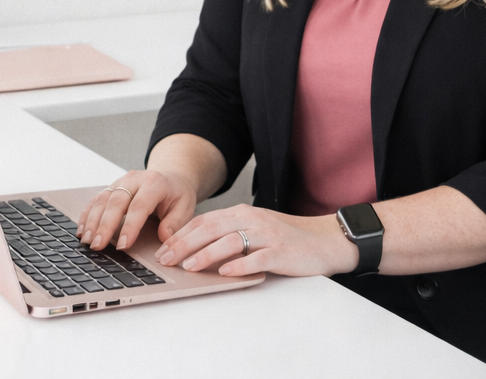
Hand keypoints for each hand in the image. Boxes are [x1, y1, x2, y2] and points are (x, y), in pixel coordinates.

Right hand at [77, 170, 198, 251]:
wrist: (171, 177)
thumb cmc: (177, 194)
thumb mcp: (185, 207)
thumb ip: (175, 223)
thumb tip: (164, 239)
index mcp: (155, 183)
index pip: (139, 205)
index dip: (130, 226)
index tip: (123, 245)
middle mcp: (135, 179)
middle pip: (116, 201)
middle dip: (105, 225)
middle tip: (97, 245)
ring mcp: (121, 182)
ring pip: (102, 199)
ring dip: (92, 221)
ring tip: (87, 240)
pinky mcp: (112, 187)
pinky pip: (96, 199)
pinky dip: (87, 215)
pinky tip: (81, 229)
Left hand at [155, 204, 357, 277]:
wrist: (324, 240)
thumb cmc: (286, 239)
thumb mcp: (254, 230)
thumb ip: (228, 235)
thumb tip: (193, 250)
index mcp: (242, 214)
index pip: (204, 221)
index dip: (180, 234)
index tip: (161, 249)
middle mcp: (252, 220)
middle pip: (211, 228)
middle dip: (184, 244)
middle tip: (165, 259)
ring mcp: (267, 235)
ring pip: (231, 241)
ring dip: (206, 254)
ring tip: (188, 266)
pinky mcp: (281, 251)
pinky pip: (257, 257)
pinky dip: (239, 265)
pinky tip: (225, 272)